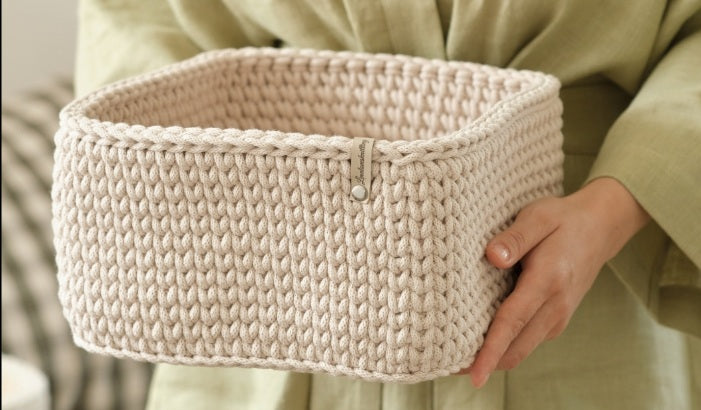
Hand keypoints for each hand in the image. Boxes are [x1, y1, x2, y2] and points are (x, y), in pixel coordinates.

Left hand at [459, 177, 649, 386]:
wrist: (601, 227)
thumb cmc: (563, 220)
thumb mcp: (537, 217)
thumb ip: (514, 238)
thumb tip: (492, 256)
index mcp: (548, 281)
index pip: (512, 322)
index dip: (490, 351)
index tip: (473, 375)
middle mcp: (555, 306)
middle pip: (516, 348)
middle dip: (484, 363)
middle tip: (448, 368)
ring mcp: (558, 316)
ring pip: (521, 350)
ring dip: (495, 358)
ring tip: (459, 358)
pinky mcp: (556, 319)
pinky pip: (527, 342)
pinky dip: (506, 348)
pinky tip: (483, 341)